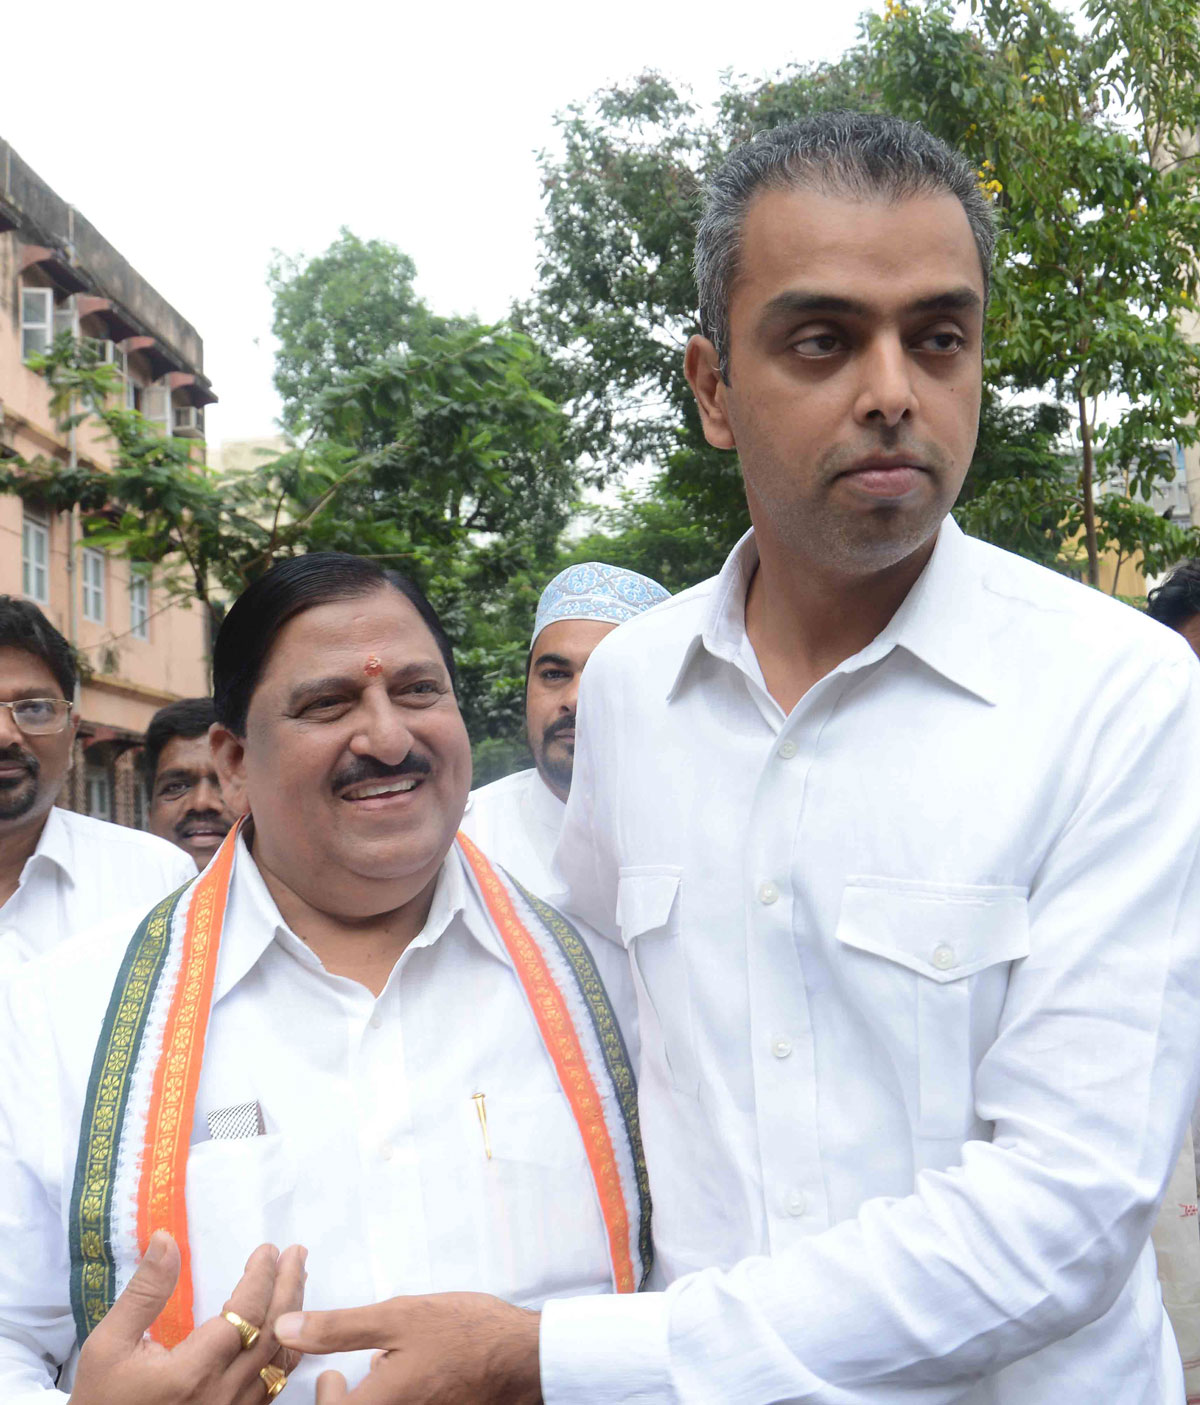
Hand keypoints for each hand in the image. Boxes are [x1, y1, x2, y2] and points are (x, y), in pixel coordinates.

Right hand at [71, 1232, 306, 1403]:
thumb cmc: (101, 1401)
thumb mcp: (108, 1344)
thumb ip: (144, 1292)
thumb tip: (166, 1239)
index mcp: (192, 1372)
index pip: (246, 1313)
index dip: (261, 1277)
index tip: (267, 1250)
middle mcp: (221, 1395)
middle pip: (274, 1333)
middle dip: (288, 1287)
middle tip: (296, 1253)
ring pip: (279, 1361)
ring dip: (293, 1316)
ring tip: (296, 1280)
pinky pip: (272, 1386)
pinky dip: (285, 1350)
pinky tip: (287, 1328)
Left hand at [274, 1292, 540, 1403]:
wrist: (526, 1358)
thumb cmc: (465, 1334)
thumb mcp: (398, 1316)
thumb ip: (337, 1328)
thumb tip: (285, 1328)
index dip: (323, 1398)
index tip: (333, 1374)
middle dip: (344, 1400)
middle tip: (348, 1375)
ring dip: (370, 1400)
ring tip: (386, 1370)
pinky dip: (394, 1400)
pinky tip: (413, 1378)